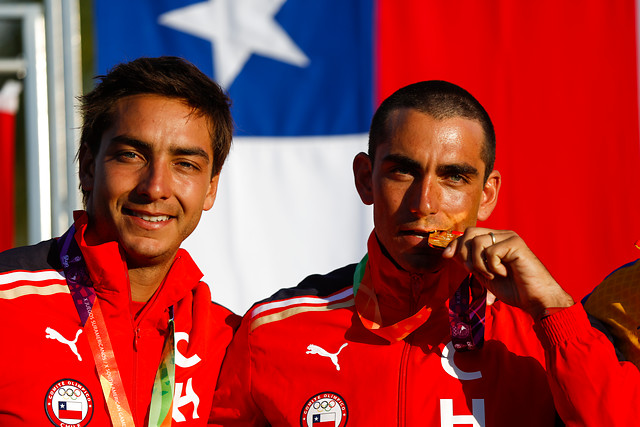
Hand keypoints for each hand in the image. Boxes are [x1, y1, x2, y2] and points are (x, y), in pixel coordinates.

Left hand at [442, 227, 573, 319]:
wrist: (535, 299)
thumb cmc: (513, 289)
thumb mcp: (484, 274)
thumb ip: (469, 262)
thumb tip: (449, 252)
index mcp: (494, 240)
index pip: (468, 234)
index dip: (455, 244)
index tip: (446, 256)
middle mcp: (501, 235)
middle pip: (470, 233)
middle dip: (464, 254)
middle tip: (473, 271)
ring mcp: (509, 238)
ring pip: (477, 242)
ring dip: (478, 264)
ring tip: (491, 275)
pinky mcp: (516, 244)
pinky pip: (490, 251)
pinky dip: (492, 267)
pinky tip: (503, 273)